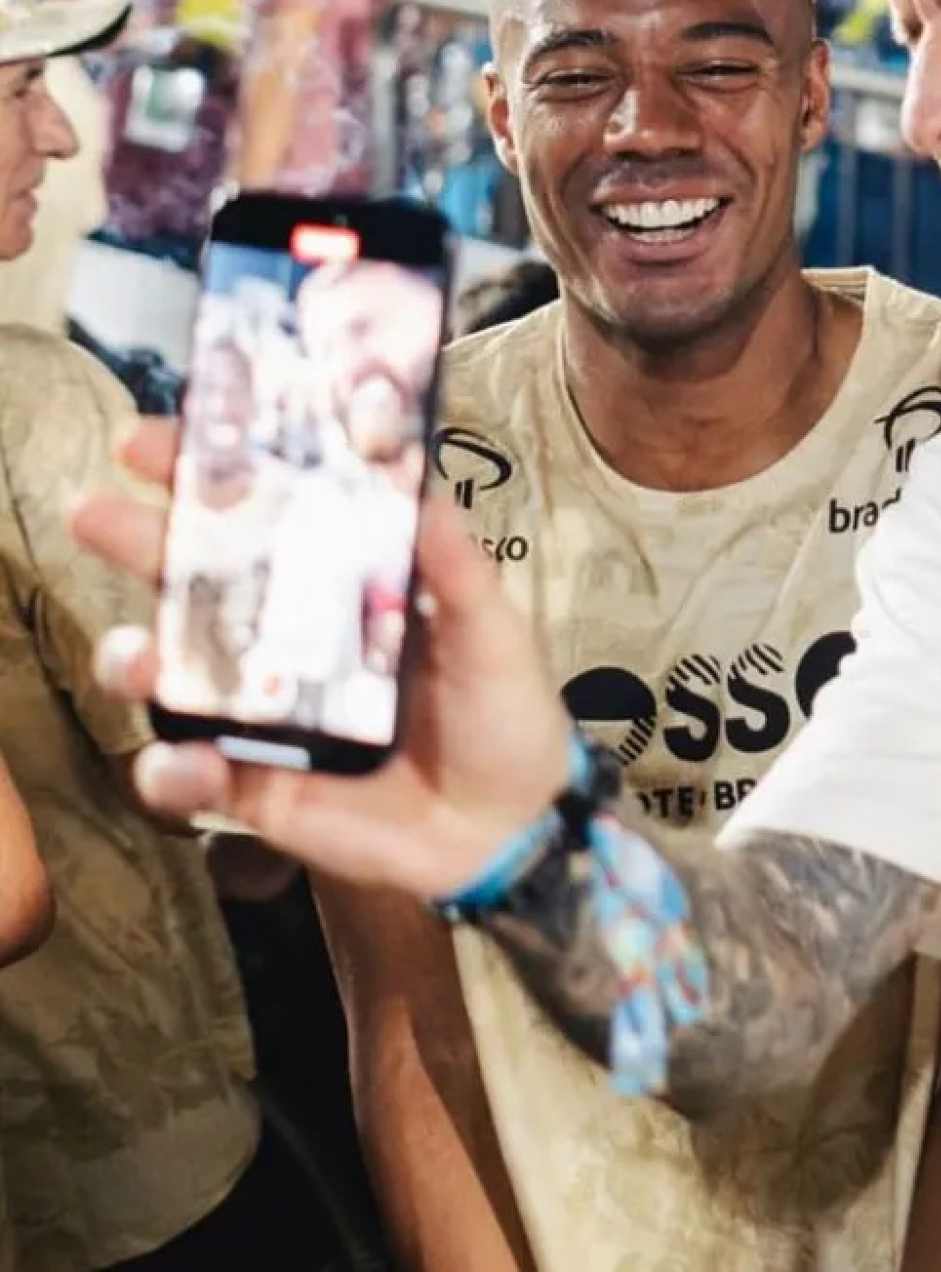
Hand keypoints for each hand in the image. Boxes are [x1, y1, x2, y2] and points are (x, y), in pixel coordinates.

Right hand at [70, 420, 572, 900]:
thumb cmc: (506, 715)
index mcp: (344, 588)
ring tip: (132, 653)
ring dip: (133, 658)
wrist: (515, 831)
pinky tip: (180, 761)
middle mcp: (292, 643)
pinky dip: (172, 770)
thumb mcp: (492, 627)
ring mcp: (267, 715)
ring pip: (172, 677)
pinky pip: (193, 777)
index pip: (268, 520)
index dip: (212, 480)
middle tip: (92, 511)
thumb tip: (414, 479)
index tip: (157, 442)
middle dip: (140, 543)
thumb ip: (453, 563)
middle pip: (200, 584)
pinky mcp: (258, 790)